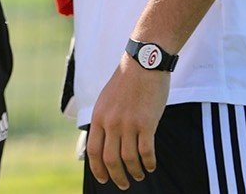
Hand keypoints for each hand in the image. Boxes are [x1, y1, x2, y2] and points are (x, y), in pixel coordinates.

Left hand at [86, 57, 170, 189]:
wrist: (143, 63)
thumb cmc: (127, 82)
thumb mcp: (106, 100)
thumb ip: (104, 119)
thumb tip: (103, 140)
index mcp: (99, 117)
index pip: (93, 151)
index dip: (98, 169)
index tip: (105, 179)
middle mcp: (111, 122)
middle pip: (110, 159)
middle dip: (117, 176)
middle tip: (124, 184)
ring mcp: (128, 123)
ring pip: (129, 159)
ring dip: (135, 172)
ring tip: (140, 175)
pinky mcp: (146, 123)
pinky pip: (146, 151)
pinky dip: (149, 163)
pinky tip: (152, 166)